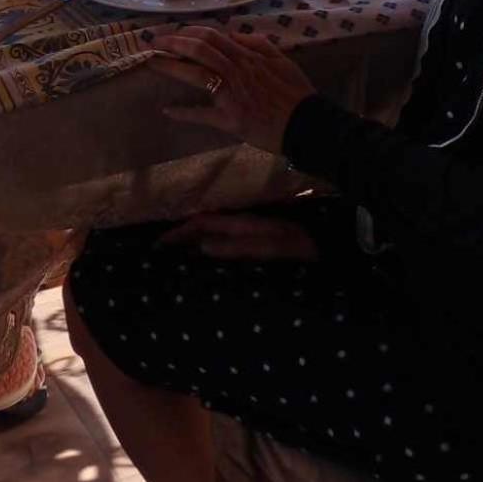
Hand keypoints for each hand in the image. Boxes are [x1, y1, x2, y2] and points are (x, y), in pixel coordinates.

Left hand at [149, 25, 315, 154]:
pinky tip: (167, 110)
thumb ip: (257, 43)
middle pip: (199, 49)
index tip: (173, 32)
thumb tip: (233, 34)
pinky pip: (203, 114)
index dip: (188, 32)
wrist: (307, 124)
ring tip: (153, 64)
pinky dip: (184, 112)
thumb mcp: (280, 59)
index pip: (212, 36)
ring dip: (171, 67)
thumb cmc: (295, 93)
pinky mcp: (231, 119)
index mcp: (247, 56)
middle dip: (173, 43)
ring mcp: (232, 94)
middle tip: (153, 43)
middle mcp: (237, 70)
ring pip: (197, 74)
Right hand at [155, 211, 319, 261]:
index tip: (159, 245)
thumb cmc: (294, 245)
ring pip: (213, 233)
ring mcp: (248, 231)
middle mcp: (240, 223)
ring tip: (178, 255)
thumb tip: (200, 246)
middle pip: (204, 226)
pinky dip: (209, 246)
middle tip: (161, 252)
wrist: (323, 243)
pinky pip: (224, 240)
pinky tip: (208, 259)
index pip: (201, 224)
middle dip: (182, 236)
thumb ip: (235, 246)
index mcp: (239, 222)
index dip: (179, 233)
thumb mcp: (265, 247)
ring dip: (194, 240)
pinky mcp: (256, 240)